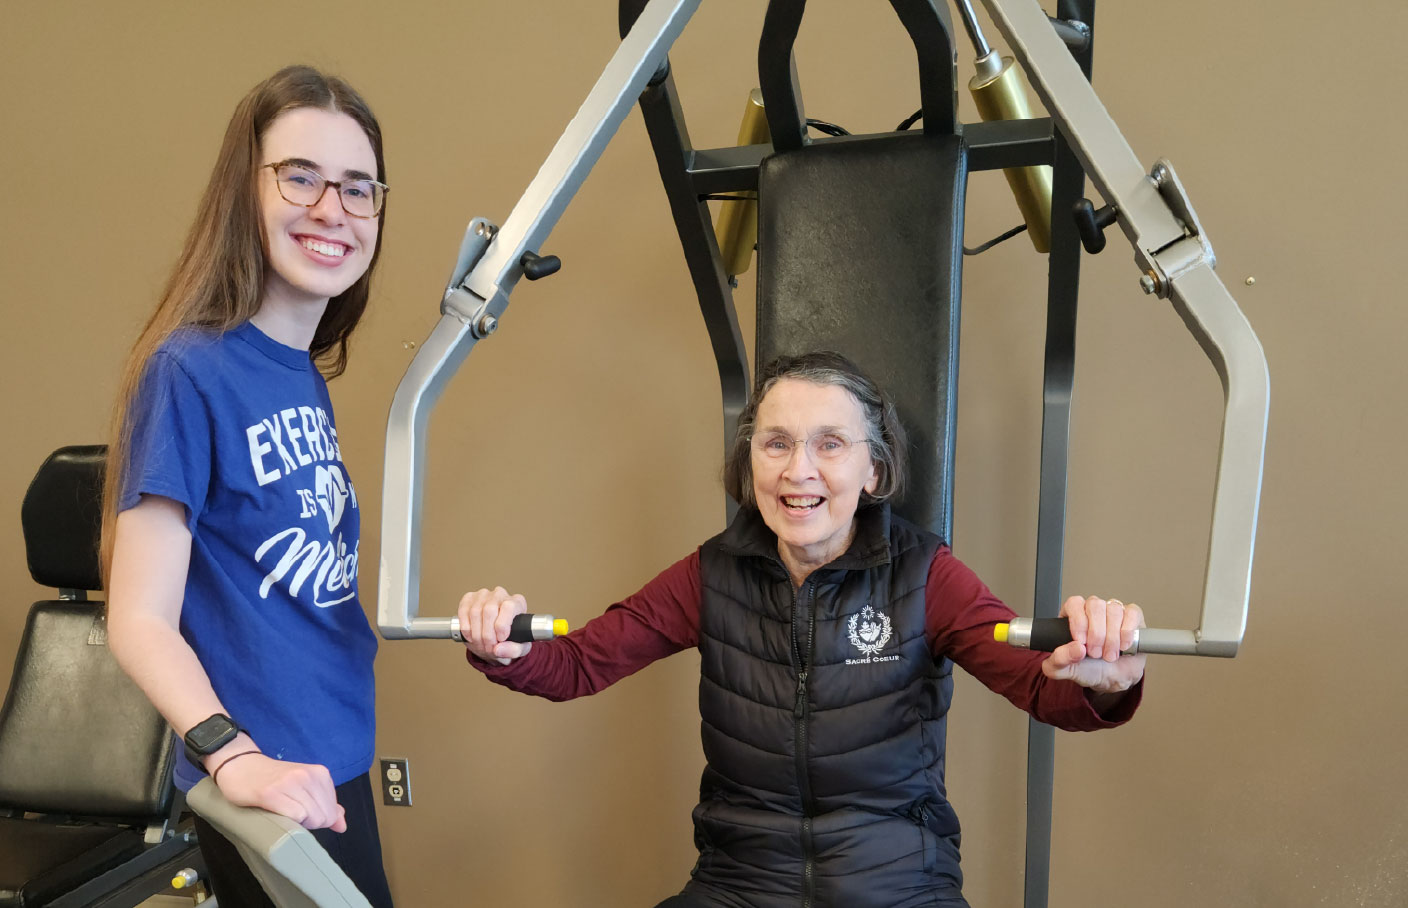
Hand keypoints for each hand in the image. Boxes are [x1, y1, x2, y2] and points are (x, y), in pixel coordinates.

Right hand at [212, 749, 345, 831]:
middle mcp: (309, 776)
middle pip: (324, 817)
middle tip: (289, 811)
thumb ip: (325, 805)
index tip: (300, 809)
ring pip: (312, 818)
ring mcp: (291, 783)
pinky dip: (288, 821)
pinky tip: (275, 812)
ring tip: (281, 810)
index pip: (333, 812)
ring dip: (297, 823)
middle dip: (309, 823)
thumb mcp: (304, 788)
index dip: (317, 818)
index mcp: (320, 774)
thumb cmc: (273, 780)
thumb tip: (342, 825)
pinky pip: (295, 816)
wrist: (240, 766)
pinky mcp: (272, 794)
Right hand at [457, 587, 530, 664]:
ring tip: (481, 644)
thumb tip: (498, 649)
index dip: (502, 625)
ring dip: (476, 633)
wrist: (496, 638)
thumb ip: (514, 650)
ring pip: (475, 612)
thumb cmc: (511, 639)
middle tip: (489, 647)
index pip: (509, 606)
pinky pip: (463, 611)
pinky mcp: (468, 598)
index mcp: (517, 602)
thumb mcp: (520, 648)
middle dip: (487, 634)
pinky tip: (471, 637)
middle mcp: (500, 595)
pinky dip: (465, 628)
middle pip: (489, 610)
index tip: (501, 639)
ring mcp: (483, 595)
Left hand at [1041, 595, 1146, 693]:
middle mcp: (1092, 610)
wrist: (1114, 678)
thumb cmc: (1090, 669)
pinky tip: (1124, 645)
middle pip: (1095, 605)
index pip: (1074, 604)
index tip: (1080, 641)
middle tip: (1096, 653)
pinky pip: (1132, 613)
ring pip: (1114, 610)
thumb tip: (1075, 648)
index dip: (1078, 621)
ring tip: (1109, 655)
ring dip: (1112, 637)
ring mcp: (1113, 611)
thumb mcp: (1067, 670)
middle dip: (1097, 634)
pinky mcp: (1132, 616)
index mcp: (1072, 616)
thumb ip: (1059, 661)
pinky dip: (1127, 631)